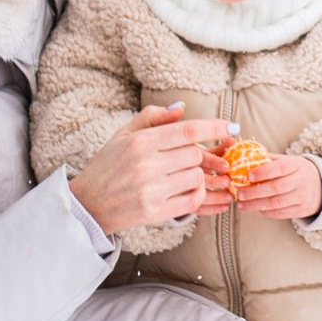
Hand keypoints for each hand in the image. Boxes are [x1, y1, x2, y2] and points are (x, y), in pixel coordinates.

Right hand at [68, 106, 233, 236]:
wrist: (88, 204)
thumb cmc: (107, 166)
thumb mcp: (123, 135)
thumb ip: (152, 118)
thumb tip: (182, 108)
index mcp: (140, 141)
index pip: (187, 130)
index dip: (215, 127)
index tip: (233, 127)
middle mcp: (145, 163)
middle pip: (195, 154)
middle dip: (207, 155)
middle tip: (213, 159)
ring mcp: (150, 189)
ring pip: (196, 177)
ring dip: (202, 176)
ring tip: (195, 176)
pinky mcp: (154, 212)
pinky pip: (191, 201)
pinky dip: (199, 196)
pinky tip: (194, 192)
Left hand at [206, 148, 321, 223]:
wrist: (320, 186)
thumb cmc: (295, 171)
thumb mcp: (287, 161)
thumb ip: (268, 160)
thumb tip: (243, 156)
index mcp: (296, 165)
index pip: (280, 168)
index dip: (264, 172)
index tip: (248, 176)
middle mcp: (301, 181)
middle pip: (276, 188)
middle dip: (255, 192)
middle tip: (239, 194)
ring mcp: (302, 197)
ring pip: (277, 203)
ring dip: (256, 205)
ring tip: (241, 205)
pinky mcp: (301, 210)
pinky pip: (281, 213)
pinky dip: (266, 212)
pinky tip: (256, 208)